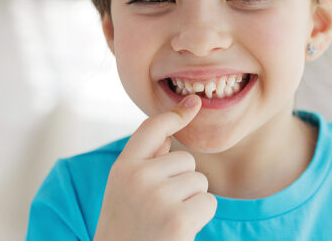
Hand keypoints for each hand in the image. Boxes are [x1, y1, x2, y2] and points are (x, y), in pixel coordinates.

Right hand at [94, 95, 216, 240]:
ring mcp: (157, 198)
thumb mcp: (125, 190)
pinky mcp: (178, 219)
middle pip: (186, 160)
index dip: (174, 115)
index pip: (150, 129)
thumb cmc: (128, 227)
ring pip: (200, 181)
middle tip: (159, 209)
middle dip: (182, 182)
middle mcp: (137, 179)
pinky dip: (200, 217)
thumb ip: (146, 160)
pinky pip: (208, 202)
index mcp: (122, 169)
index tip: (193, 103)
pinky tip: (179, 230)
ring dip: (192, 201)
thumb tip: (177, 122)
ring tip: (166, 221)